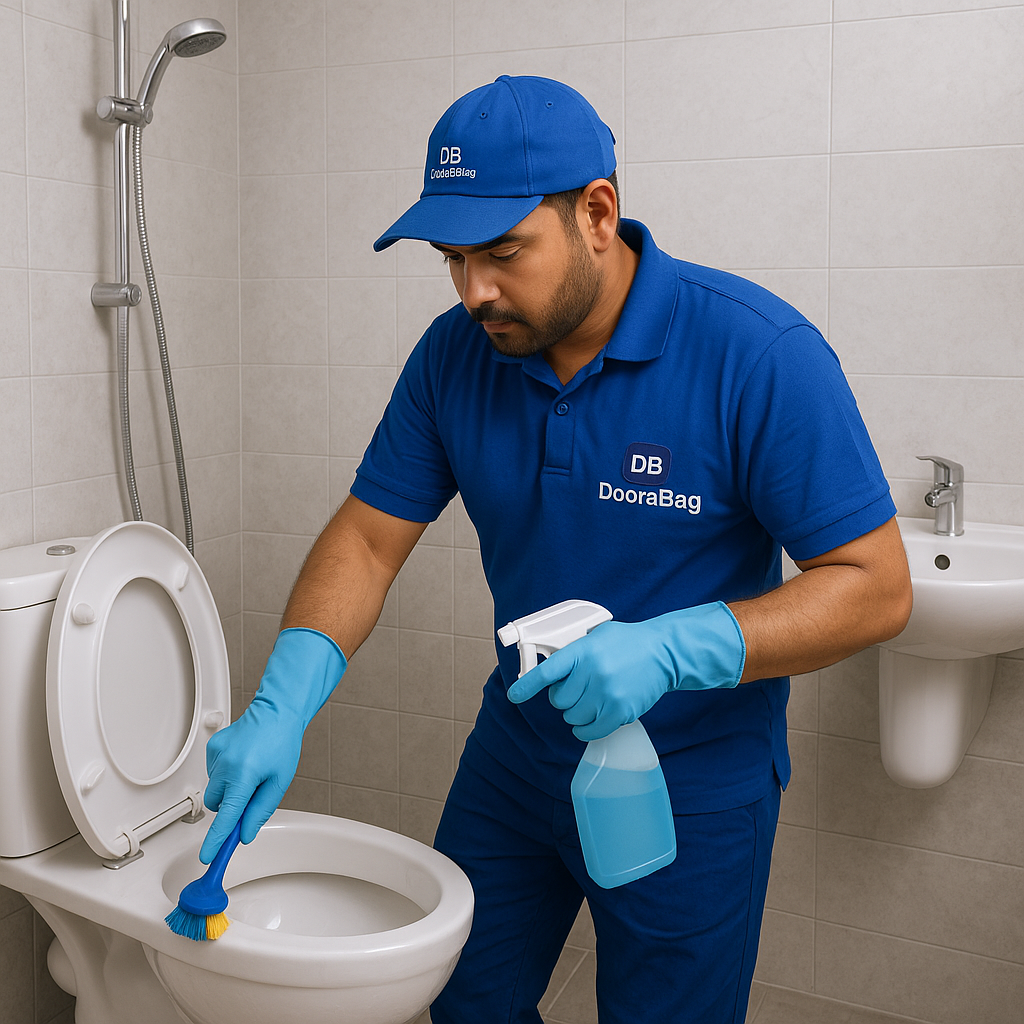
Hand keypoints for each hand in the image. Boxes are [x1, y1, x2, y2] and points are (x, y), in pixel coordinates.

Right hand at [199, 627, 345, 862]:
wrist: (277, 711)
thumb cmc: (282, 743)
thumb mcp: (279, 782)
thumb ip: (260, 811)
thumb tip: (245, 834)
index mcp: (244, 775)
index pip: (225, 816)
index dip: (216, 840)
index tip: (207, 856)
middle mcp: (225, 765)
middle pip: (216, 805)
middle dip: (229, 807)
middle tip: (250, 796)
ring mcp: (216, 754)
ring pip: (214, 788)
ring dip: (228, 788)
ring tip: (251, 770)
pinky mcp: (212, 747)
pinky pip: (214, 772)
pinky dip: (225, 773)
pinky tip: (243, 760)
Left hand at [506, 602, 744, 741]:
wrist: (663, 653)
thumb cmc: (626, 643)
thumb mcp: (596, 636)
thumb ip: (573, 653)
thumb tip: (550, 673)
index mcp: (583, 651)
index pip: (548, 672)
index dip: (527, 686)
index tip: (515, 696)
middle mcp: (593, 673)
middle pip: (559, 701)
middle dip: (564, 698)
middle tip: (579, 689)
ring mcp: (607, 694)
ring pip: (573, 718)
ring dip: (577, 713)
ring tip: (592, 699)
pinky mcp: (620, 711)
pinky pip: (589, 731)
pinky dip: (585, 729)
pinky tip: (591, 719)